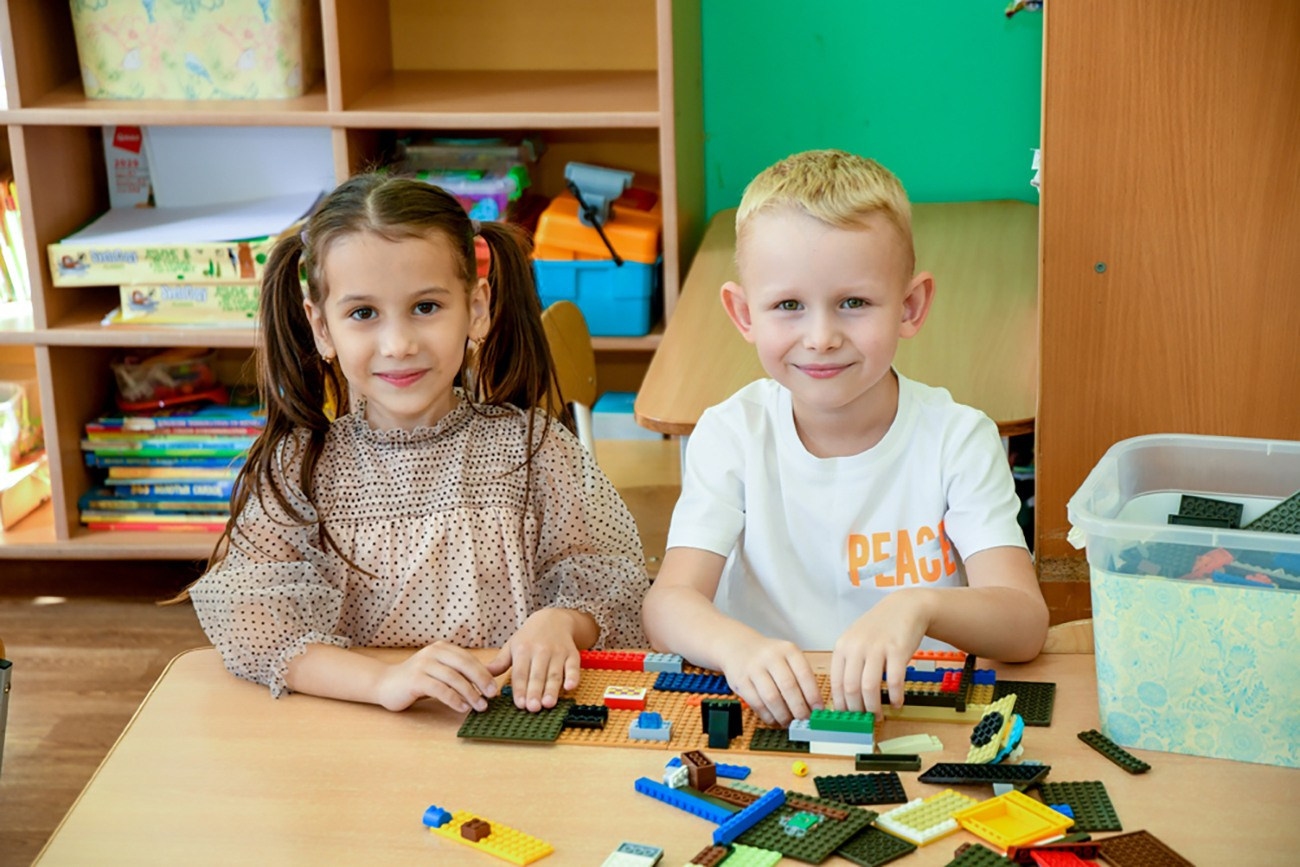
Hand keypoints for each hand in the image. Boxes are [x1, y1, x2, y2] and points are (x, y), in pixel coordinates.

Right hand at [375, 641, 498, 712]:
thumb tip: (486, 682)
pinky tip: (462, 708)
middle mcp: (433, 653)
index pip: (468, 658)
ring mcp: (423, 665)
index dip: (483, 673)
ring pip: (453, 678)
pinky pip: (440, 689)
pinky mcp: (415, 680)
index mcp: (442, 648)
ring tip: (480, 706)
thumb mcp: (439, 671)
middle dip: (481, 680)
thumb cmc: (417, 680)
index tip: (494, 687)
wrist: (385, 684)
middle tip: (492, 695)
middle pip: (464, 665)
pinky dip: (454, 699)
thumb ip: (457, 672)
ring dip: (470, 693)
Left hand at [487, 608, 583, 711]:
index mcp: (523, 649)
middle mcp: (541, 651)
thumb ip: (500, 663)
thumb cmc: (530, 637)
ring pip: (555, 673)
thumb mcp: (512, 646)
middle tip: (532, 708)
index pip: (520, 673)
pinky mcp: (572, 654)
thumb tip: (482, 676)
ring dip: (552, 689)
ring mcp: (558, 653)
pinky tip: (570, 687)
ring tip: (548, 704)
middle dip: (535, 691)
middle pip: (537, 675)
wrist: (554, 619)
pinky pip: (574, 667)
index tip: (519, 704)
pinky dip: (573, 677)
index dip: (520, 689)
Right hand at [718, 635, 822, 726]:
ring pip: (772, 698)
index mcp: (788, 650)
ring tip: (789, 722)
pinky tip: (774, 719)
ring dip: (783, 715)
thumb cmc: (768, 657)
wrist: (737, 646)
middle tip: (804, 720)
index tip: (818, 710)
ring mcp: (754, 668)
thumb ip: (800, 678)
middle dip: (799, 709)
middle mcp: (771, 656)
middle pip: (789, 687)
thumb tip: (813, 707)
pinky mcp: (741, 681)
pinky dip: (768, 716)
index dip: (813, 696)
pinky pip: (757, 704)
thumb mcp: (787, 657)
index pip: (805, 674)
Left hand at [830, 590, 932, 714]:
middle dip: (857, 710)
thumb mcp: (856, 640)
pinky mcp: (897, 650)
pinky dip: (895, 697)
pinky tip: (897, 703)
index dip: (841, 704)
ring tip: (878, 715)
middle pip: (851, 688)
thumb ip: (849, 664)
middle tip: (863, 720)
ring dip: (873, 707)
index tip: (846, 717)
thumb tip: (846, 698)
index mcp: (843, 646)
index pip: (836, 683)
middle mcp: (856, 647)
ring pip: (869, 688)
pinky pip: (894, 681)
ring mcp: (877, 648)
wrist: (905, 607)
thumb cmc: (880, 627)